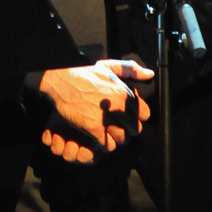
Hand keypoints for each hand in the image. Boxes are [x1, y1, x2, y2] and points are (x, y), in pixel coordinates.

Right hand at [39, 59, 154, 163]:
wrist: (62, 80)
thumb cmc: (84, 73)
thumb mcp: (109, 66)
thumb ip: (130, 69)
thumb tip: (149, 74)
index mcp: (125, 93)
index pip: (144, 114)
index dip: (136, 117)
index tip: (126, 117)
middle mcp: (119, 107)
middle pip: (134, 129)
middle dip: (126, 130)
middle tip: (115, 127)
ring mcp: (108, 119)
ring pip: (122, 139)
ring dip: (115, 138)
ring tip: (107, 133)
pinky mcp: (94, 129)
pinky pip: (107, 145)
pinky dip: (103, 144)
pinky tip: (97, 137)